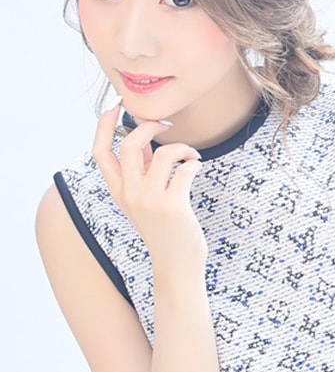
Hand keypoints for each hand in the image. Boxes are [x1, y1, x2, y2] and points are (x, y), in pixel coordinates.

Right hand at [92, 105, 206, 264]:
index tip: (116, 106)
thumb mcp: (143, 200)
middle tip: (166, 126)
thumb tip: (145, 138)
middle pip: (128, 145)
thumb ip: (140, 171)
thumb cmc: (165, 229)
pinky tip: (197, 167)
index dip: (104, 125)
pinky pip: (185, 168)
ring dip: (181, 147)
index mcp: (118, 191)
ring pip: (162, 153)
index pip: (100, 152)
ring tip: (190, 155)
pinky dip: (194, 162)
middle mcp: (129, 194)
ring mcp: (150, 201)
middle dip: (148, 127)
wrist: (176, 266)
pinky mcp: (173, 206)